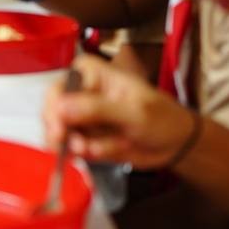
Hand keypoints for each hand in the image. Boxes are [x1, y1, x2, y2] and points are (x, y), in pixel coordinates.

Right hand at [43, 54, 198, 169]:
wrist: (176, 145)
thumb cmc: (162, 118)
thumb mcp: (133, 112)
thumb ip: (97, 109)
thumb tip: (61, 107)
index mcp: (92, 74)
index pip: (60, 85)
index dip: (54, 105)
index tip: (59, 126)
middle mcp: (81, 93)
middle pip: (52, 110)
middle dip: (60, 131)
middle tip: (70, 146)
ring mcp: (81, 117)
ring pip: (59, 132)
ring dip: (76, 145)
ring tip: (97, 150)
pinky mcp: (84, 138)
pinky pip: (71, 148)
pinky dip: (85, 154)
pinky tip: (102, 152)